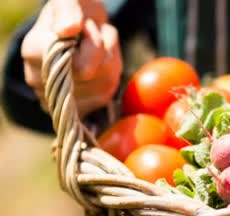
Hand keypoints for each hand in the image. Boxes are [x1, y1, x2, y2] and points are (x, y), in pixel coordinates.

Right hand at [21, 0, 121, 116]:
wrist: (81, 25)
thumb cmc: (75, 11)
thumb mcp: (70, 1)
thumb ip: (68, 10)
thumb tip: (69, 29)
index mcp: (34, 52)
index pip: (76, 62)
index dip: (93, 43)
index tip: (85, 26)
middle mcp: (41, 79)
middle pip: (92, 73)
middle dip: (102, 50)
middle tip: (92, 34)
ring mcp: (59, 97)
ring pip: (103, 84)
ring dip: (110, 62)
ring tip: (96, 47)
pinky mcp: (78, 107)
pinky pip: (107, 94)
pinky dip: (111, 75)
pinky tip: (99, 63)